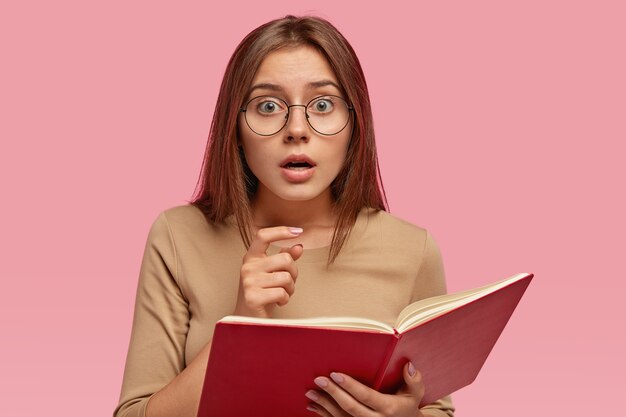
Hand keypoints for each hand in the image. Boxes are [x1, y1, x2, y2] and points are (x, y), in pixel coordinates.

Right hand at [233, 226, 303, 317]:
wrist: (247, 319)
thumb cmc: (262, 294)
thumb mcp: (272, 273)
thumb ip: (284, 258)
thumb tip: (299, 246)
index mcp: (251, 257)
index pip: (263, 236)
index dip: (281, 231)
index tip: (298, 231)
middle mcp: (248, 267)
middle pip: (285, 259)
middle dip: (294, 272)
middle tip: (289, 283)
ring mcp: (249, 282)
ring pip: (286, 277)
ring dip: (290, 288)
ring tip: (282, 293)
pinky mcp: (253, 297)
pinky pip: (282, 292)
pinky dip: (285, 299)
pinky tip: (278, 302)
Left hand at [305, 362, 426, 416]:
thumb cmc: (408, 405)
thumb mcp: (416, 394)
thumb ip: (414, 380)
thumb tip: (409, 366)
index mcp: (388, 408)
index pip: (365, 396)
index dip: (349, 386)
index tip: (335, 374)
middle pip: (349, 407)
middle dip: (332, 393)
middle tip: (318, 380)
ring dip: (323, 405)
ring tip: (310, 392)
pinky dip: (323, 414)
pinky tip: (312, 406)